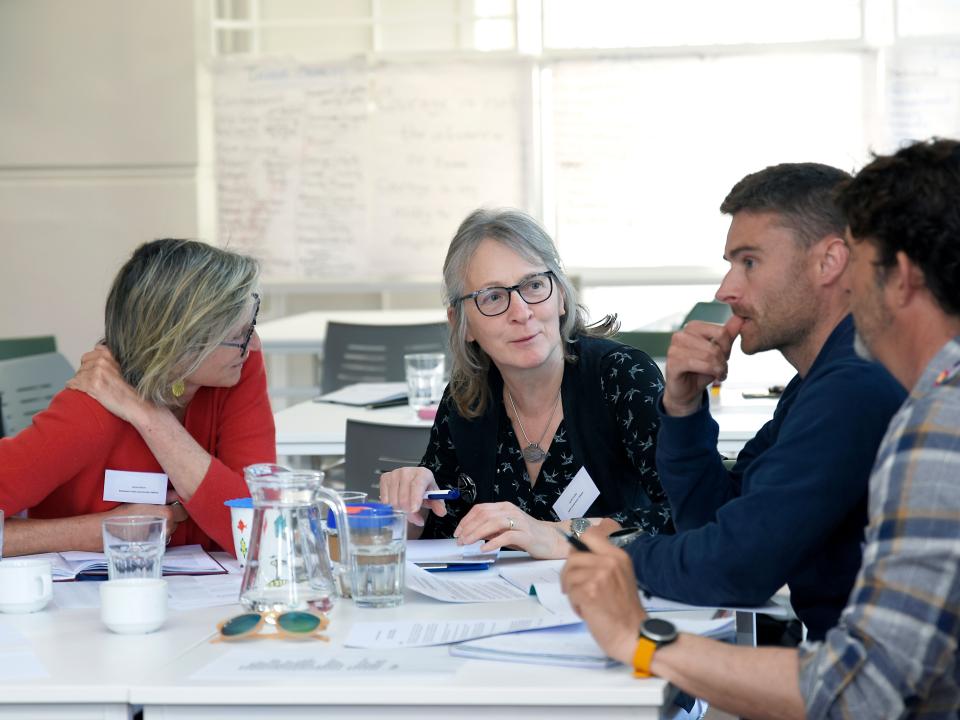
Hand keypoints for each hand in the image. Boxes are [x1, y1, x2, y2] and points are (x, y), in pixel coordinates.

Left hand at [65, 345, 149, 424]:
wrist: (135, 404)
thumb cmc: (129, 390)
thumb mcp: (121, 368)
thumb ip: (108, 359)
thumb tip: (96, 352)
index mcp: (109, 355)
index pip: (88, 355)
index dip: (90, 365)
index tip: (94, 372)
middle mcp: (102, 361)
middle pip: (82, 365)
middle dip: (84, 374)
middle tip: (94, 383)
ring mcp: (97, 372)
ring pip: (77, 375)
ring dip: (81, 383)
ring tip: (91, 389)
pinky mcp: (92, 384)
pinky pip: (74, 384)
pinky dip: (75, 388)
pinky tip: (82, 391)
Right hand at [102, 502, 185, 542]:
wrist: (108, 530)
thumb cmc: (125, 513)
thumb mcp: (144, 500)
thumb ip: (163, 497)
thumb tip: (176, 493)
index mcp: (166, 514)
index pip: (183, 511)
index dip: (179, 507)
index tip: (173, 504)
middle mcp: (167, 527)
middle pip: (178, 521)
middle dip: (173, 516)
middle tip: (160, 511)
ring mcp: (161, 538)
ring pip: (171, 529)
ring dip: (166, 524)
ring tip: (152, 520)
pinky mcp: (154, 546)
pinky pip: (162, 537)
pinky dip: (159, 533)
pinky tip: (148, 529)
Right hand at [378, 466, 446, 526]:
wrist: (413, 480)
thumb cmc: (423, 488)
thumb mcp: (433, 496)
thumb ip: (438, 504)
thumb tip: (441, 512)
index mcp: (422, 474)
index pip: (417, 485)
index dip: (415, 499)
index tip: (414, 510)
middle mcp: (407, 471)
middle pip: (404, 498)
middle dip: (409, 513)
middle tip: (416, 518)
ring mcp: (394, 474)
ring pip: (393, 501)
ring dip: (400, 511)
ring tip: (407, 510)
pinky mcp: (385, 478)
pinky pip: (384, 500)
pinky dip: (390, 507)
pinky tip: (397, 504)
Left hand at [453, 502, 566, 558]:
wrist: (551, 540)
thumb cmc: (527, 535)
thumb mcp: (505, 529)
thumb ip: (490, 529)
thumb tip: (472, 533)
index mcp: (504, 507)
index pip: (480, 509)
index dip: (466, 520)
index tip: (458, 531)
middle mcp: (511, 511)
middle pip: (484, 515)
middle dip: (468, 528)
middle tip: (460, 540)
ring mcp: (519, 521)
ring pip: (493, 523)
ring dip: (477, 534)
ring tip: (468, 543)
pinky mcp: (525, 534)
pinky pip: (506, 536)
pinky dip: (493, 542)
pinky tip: (484, 548)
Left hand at [560, 529, 647, 664]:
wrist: (634, 634)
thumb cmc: (625, 610)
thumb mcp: (619, 576)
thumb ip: (602, 562)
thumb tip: (574, 552)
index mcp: (618, 555)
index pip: (589, 533)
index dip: (576, 544)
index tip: (576, 559)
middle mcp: (610, 561)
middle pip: (573, 556)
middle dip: (568, 574)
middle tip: (572, 588)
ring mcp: (600, 575)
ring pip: (569, 575)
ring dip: (572, 591)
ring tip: (585, 603)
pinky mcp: (589, 591)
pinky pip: (570, 592)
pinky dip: (575, 604)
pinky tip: (587, 611)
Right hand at [662, 315, 743, 416]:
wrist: (687, 391)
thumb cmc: (701, 371)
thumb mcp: (719, 351)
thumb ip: (728, 335)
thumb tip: (740, 318)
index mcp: (692, 328)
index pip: (721, 332)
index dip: (728, 347)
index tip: (725, 357)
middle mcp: (681, 335)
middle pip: (716, 345)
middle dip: (723, 360)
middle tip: (722, 369)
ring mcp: (674, 348)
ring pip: (709, 355)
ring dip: (718, 368)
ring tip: (718, 374)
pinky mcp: (672, 363)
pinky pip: (699, 364)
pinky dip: (711, 373)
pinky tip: (713, 378)